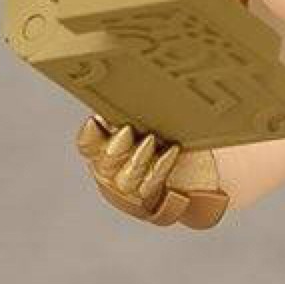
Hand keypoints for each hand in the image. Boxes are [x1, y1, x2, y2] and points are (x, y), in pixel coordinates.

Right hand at [76, 117, 228, 228]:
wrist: (196, 175)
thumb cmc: (168, 138)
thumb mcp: (149, 122)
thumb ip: (134, 111)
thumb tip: (132, 84)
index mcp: (102, 150)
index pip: (88, 144)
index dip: (89, 134)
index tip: (96, 120)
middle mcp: (111, 171)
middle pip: (105, 161)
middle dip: (115, 145)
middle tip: (126, 128)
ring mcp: (130, 187)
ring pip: (127, 178)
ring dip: (138, 157)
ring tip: (150, 139)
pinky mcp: (152, 199)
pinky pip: (153, 184)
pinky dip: (162, 166)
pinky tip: (172, 150)